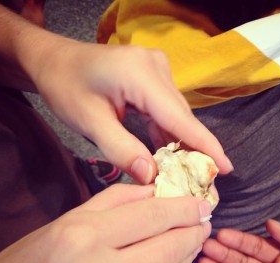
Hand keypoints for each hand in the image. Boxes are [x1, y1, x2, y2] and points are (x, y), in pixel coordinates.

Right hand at [0, 184, 211, 262]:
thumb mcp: (63, 223)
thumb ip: (113, 202)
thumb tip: (154, 192)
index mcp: (82, 239)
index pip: (152, 216)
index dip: (183, 207)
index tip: (201, 204)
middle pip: (169, 248)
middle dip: (194, 232)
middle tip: (203, 222)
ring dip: (186, 257)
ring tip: (190, 242)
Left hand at [28, 38, 232, 182]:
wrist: (54, 60)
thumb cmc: (66, 87)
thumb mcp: (89, 121)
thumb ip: (121, 149)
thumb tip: (151, 176)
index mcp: (142, 75)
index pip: (181, 117)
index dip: (205, 145)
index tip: (226, 168)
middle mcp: (157, 69)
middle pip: (182, 117)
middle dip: (193, 151)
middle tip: (202, 184)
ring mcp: (157, 71)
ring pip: (176, 115)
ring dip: (180, 144)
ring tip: (188, 175)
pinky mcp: (153, 79)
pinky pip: (166, 111)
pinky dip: (167, 134)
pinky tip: (168, 155)